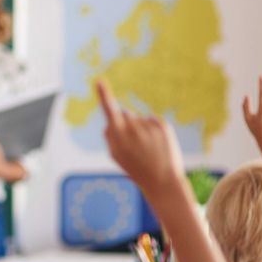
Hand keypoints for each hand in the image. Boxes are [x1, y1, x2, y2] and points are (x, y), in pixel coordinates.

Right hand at [97, 80, 184, 194]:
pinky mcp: (163, 126)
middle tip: (135, 146)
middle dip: (126, 124)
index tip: (99, 80)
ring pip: (139, 119)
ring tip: (148, 149)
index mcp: (119, 137)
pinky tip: (156, 145)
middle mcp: (134, 129)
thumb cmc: (136, 169)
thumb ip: (110, 137)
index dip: (104, 95)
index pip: (110, 111)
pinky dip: (152, 130)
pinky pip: (152, 120)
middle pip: (125, 115)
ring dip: (140, 129)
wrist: (163, 181)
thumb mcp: (117, 156)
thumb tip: (111, 120)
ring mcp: (149, 126)